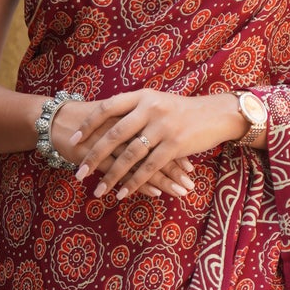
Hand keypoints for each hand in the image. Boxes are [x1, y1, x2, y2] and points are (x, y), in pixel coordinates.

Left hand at [66, 89, 247, 200]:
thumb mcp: (157, 102)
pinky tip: (122, 193)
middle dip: (93, 156)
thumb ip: (134, 109)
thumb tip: (106, 122)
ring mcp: (163, 127)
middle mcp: (150, 108)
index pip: (107, 108)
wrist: (216, 114)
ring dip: (112, 175)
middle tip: (78, 173)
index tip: (73, 140)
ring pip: (130, 155)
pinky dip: (134, 182)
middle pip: (114, 134)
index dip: (89, 125)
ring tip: (98, 190)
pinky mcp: (175, 145)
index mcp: (142, 96)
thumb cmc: (183, 111)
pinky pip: (149, 167)